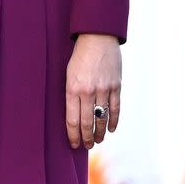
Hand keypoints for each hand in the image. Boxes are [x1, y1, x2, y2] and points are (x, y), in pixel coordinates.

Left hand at [66, 33, 120, 149]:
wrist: (97, 37)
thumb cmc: (79, 56)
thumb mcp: (68, 74)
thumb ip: (71, 94)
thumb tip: (74, 115)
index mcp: (72, 89)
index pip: (72, 120)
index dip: (73, 135)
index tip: (74, 144)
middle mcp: (88, 91)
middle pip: (87, 123)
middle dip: (86, 138)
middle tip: (86, 146)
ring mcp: (104, 89)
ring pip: (102, 118)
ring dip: (99, 133)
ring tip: (97, 141)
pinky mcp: (116, 85)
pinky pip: (115, 109)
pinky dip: (113, 121)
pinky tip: (110, 129)